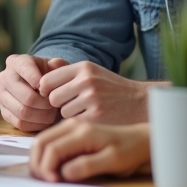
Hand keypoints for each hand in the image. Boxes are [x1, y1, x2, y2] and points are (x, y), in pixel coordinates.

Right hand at [0, 54, 69, 131]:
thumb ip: (59, 64)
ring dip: (42, 116)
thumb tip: (55, 64)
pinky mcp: (3, 112)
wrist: (39, 88)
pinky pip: (20, 123)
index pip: (26, 69)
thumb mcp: (55, 66)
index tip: (52, 90)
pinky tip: (44, 119)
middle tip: (55, 105)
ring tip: (51, 112)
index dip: (41, 81)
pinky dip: (36, 124)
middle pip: (26, 97)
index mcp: (15, 61)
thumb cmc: (48, 75)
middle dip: (45, 104)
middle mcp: (4, 77)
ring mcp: (1, 95)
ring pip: (23, 112)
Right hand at [30, 119, 151, 182]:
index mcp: (82, 132)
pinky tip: (53, 170)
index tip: (53, 184)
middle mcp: (72, 125)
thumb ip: (88, 166)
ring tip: (48, 178)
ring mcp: (69, 127)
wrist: (139, 141)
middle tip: (45, 182)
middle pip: (41, 143)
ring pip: (42, 142)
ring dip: (39, 160)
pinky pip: (49, 142)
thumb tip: (64, 173)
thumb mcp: (113, 162)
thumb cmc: (129, 151)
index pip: (52, 149)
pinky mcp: (70, 132)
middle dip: (38, 164)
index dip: (47, 168)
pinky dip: (45, 157)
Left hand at [37, 61, 151, 124]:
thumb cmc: (110, 88)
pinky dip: (80, 123)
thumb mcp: (91, 72)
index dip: (47, 91)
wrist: (139, 101)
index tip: (54, 95)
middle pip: (52, 98)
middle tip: (71, 104)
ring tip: (85, 110)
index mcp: (83, 67)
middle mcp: (87, 80)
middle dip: (59, 104)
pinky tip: (92, 118)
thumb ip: (67, 69)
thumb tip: (47, 63)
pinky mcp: (97, 116)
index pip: (47, 80)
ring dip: (70, 114)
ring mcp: (92, 98)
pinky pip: (74, 122)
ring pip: (63, 112)